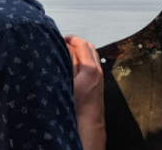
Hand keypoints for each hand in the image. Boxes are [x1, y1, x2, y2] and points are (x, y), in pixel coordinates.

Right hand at [64, 35, 105, 149]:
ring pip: (92, 54)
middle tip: (64, 43)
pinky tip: (74, 64)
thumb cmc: (77, 105)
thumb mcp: (68, 82)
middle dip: (77, 42)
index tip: (62, 38)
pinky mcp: (98, 81)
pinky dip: (84, 58)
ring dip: (81, 50)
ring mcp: (99, 75)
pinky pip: (92, 63)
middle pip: (89, 47)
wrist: (88, 122)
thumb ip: (69, 63)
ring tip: (68, 52)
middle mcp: (97, 69)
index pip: (82, 44)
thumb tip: (66, 47)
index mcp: (90, 68)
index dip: (72, 38)